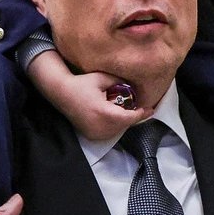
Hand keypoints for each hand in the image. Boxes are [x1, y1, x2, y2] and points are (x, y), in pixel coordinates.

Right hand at [30, 52, 152, 139]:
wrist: (62, 94)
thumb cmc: (82, 83)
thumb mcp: (103, 78)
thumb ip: (120, 81)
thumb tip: (135, 86)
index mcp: (105, 113)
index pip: (130, 117)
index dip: (141, 113)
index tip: (151, 109)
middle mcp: (101, 126)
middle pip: (125, 124)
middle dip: (133, 116)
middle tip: (140, 107)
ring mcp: (95, 133)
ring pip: (118, 130)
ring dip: (124, 121)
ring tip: (127, 110)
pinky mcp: (92, 136)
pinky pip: (110, 133)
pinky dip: (115, 125)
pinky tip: (114, 115)